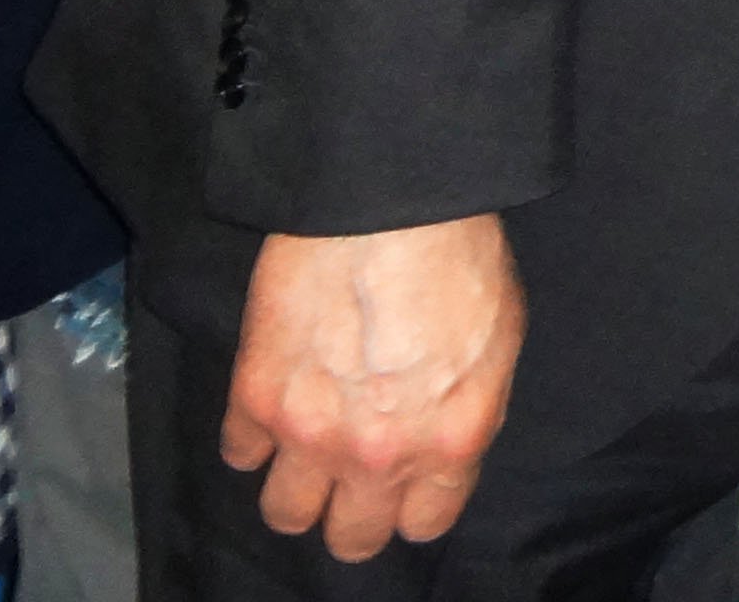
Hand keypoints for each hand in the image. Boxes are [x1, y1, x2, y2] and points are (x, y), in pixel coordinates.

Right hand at [224, 214, 522, 559]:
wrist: (389, 200)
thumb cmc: (459, 255)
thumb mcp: (500, 341)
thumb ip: (469, 410)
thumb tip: (443, 441)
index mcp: (449, 442)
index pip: (423, 525)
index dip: (411, 506)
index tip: (403, 487)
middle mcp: (379, 455)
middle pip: (352, 538)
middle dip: (353, 515)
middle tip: (350, 477)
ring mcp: (311, 433)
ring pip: (285, 514)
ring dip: (295, 488)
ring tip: (306, 451)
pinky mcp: (256, 397)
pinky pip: (239, 454)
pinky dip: (251, 438)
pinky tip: (273, 406)